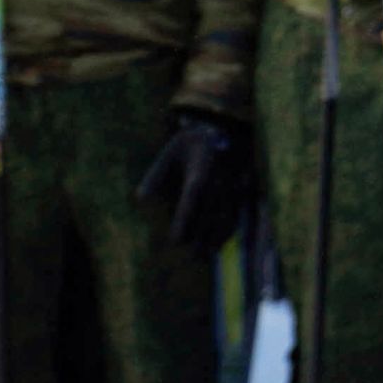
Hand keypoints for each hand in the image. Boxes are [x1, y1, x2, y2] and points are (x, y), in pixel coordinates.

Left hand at [137, 112, 251, 252]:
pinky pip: (238, 211)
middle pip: (212, 211)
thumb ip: (155, 175)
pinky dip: (230, 229)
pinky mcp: (243, 186)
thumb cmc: (191, 142)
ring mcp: (234, 182)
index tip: (175, 241)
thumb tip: (140, 199)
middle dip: (202, 236)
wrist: (224, 125)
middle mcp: (220, 177)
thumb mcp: (169, 152)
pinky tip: (222, 243)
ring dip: (218, 237)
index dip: (185, 220)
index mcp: (202, 167)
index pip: (193, 198)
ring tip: (207, 256)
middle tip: (191, 257)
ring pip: (228, 214)